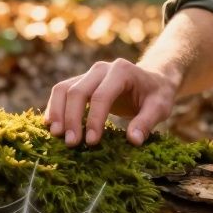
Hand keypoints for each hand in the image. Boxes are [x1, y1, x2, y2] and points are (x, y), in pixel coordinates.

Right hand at [45, 58, 178, 146]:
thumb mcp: (160, 107)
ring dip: (57, 112)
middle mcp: (101, 69)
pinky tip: (51, 126)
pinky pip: (61, 92)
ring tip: (56, 136)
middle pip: (77, 91)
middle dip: (72, 118)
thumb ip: (147, 122)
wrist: (152, 80)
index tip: (91, 142)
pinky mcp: (81, 82)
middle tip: (71, 143)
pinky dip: (54, 107)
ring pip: (63, 89)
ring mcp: (89, 74)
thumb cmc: (157, 94)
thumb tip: (133, 140)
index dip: (94, 119)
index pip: (101, 96)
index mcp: (121, 71)